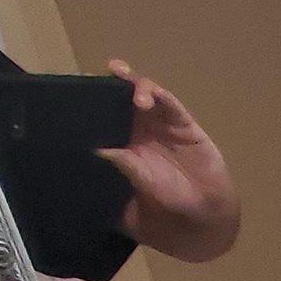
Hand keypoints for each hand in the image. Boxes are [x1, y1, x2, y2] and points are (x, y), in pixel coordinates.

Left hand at [98, 60, 237, 263]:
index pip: (105, 115)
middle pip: (123, 97)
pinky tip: (149, 95)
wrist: (202, 209)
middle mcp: (141, 127)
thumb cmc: (168, 200)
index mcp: (124, 141)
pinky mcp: (183, 123)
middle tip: (103, 72)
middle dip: (112, 82)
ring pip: (145, 94)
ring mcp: (162, 123)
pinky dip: (160, 95)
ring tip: (126, 83)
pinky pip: (170, 104)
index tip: (78, 89)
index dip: (94, 100)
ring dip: (135, 85)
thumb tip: (97, 149)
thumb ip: (123, 166)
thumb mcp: (141, 183)